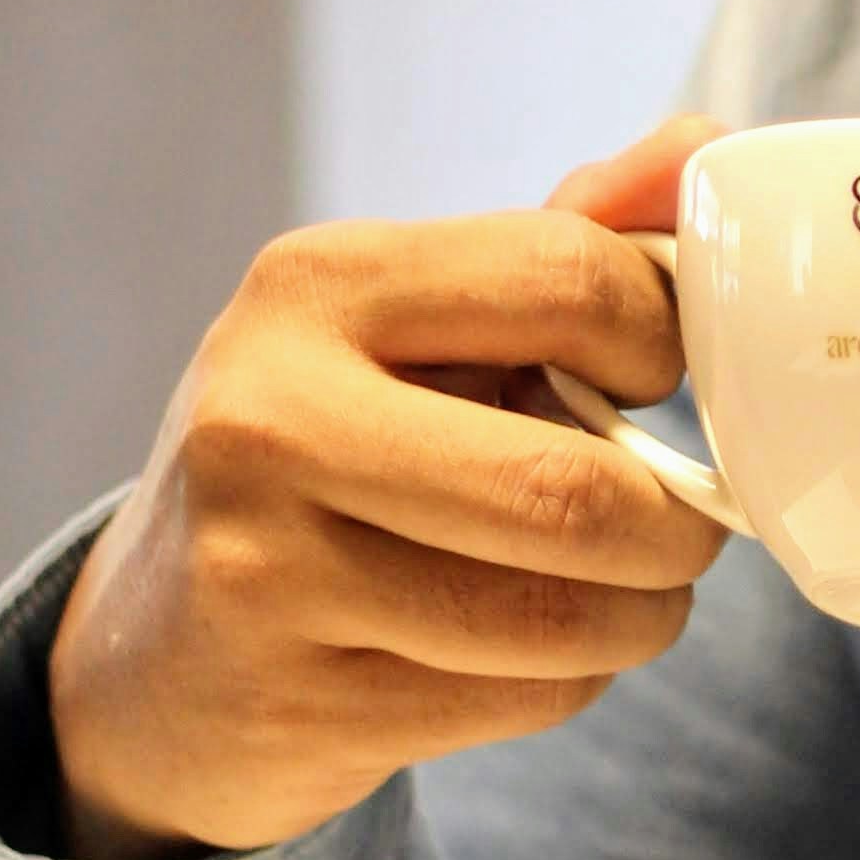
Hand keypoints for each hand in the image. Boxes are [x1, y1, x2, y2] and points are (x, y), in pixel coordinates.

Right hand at [49, 117, 730, 859]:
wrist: (159, 656)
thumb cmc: (333, 455)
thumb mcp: (413, 325)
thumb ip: (567, 241)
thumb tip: (700, 154)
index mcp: (311, 286)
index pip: (569, 281)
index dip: (663, 340)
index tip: (653, 382)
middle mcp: (266, 419)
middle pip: (574, 487)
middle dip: (678, 524)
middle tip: (683, 528)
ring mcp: (266, 572)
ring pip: (564, 613)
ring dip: (643, 615)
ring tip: (624, 594)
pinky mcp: (296, 704)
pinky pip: (528, 698)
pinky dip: (572, 678)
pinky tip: (524, 652)